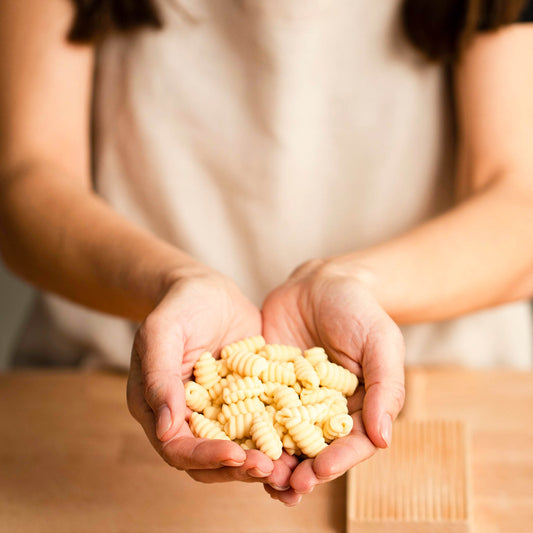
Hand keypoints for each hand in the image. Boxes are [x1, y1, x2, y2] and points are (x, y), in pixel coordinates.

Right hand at [127, 268, 295, 487]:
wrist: (208, 290)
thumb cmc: (180, 306)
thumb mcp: (163, 332)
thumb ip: (160, 376)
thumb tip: (165, 429)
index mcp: (158, 408)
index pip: (177, 448)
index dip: (205, 457)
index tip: (236, 455)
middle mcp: (188, 418)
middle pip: (209, 460)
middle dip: (239, 468)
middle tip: (271, 468)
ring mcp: (219, 412)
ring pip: (238, 449)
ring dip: (262, 461)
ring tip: (291, 466)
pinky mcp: (246, 402)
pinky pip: (261, 427)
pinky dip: (278, 438)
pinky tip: (302, 442)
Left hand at [261, 259, 404, 504]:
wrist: (319, 283)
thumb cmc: (358, 310)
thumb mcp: (380, 342)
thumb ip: (384, 387)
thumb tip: (384, 440)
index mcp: (356, 407)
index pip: (351, 443)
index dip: (337, 461)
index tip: (320, 472)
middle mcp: (322, 411)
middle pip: (314, 449)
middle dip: (300, 470)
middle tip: (283, 486)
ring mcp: (290, 400)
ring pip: (281, 437)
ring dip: (271, 459)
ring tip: (256, 473)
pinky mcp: (263, 385)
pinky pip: (253, 408)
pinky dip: (244, 426)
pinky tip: (232, 438)